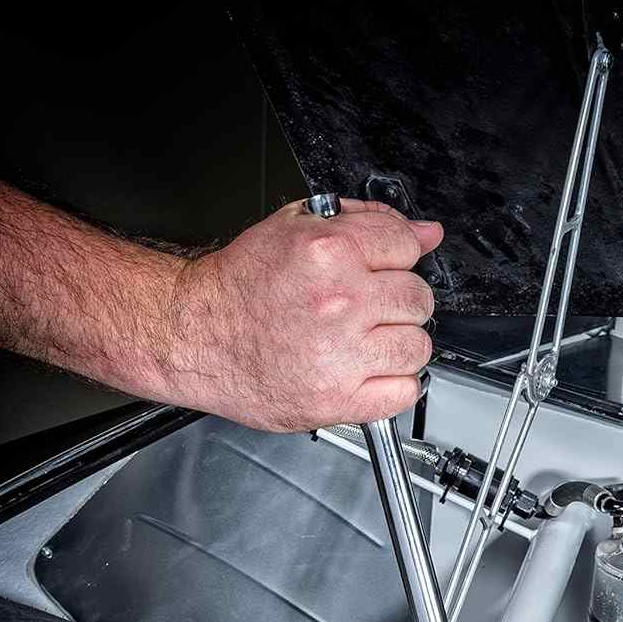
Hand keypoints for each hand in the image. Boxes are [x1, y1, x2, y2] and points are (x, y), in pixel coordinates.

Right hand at [166, 198, 442, 432]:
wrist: (196, 336)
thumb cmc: (240, 286)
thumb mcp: (294, 228)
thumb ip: (366, 223)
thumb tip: (426, 233)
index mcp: (329, 251)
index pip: (408, 246)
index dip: (397, 258)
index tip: (383, 269)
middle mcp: (339, 301)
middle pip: (417, 298)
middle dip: (399, 302)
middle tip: (369, 309)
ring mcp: (341, 353)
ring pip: (417, 346)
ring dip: (399, 344)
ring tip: (368, 341)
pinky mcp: (338, 398)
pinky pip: (403, 392)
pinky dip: (395, 385)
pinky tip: (370, 371)